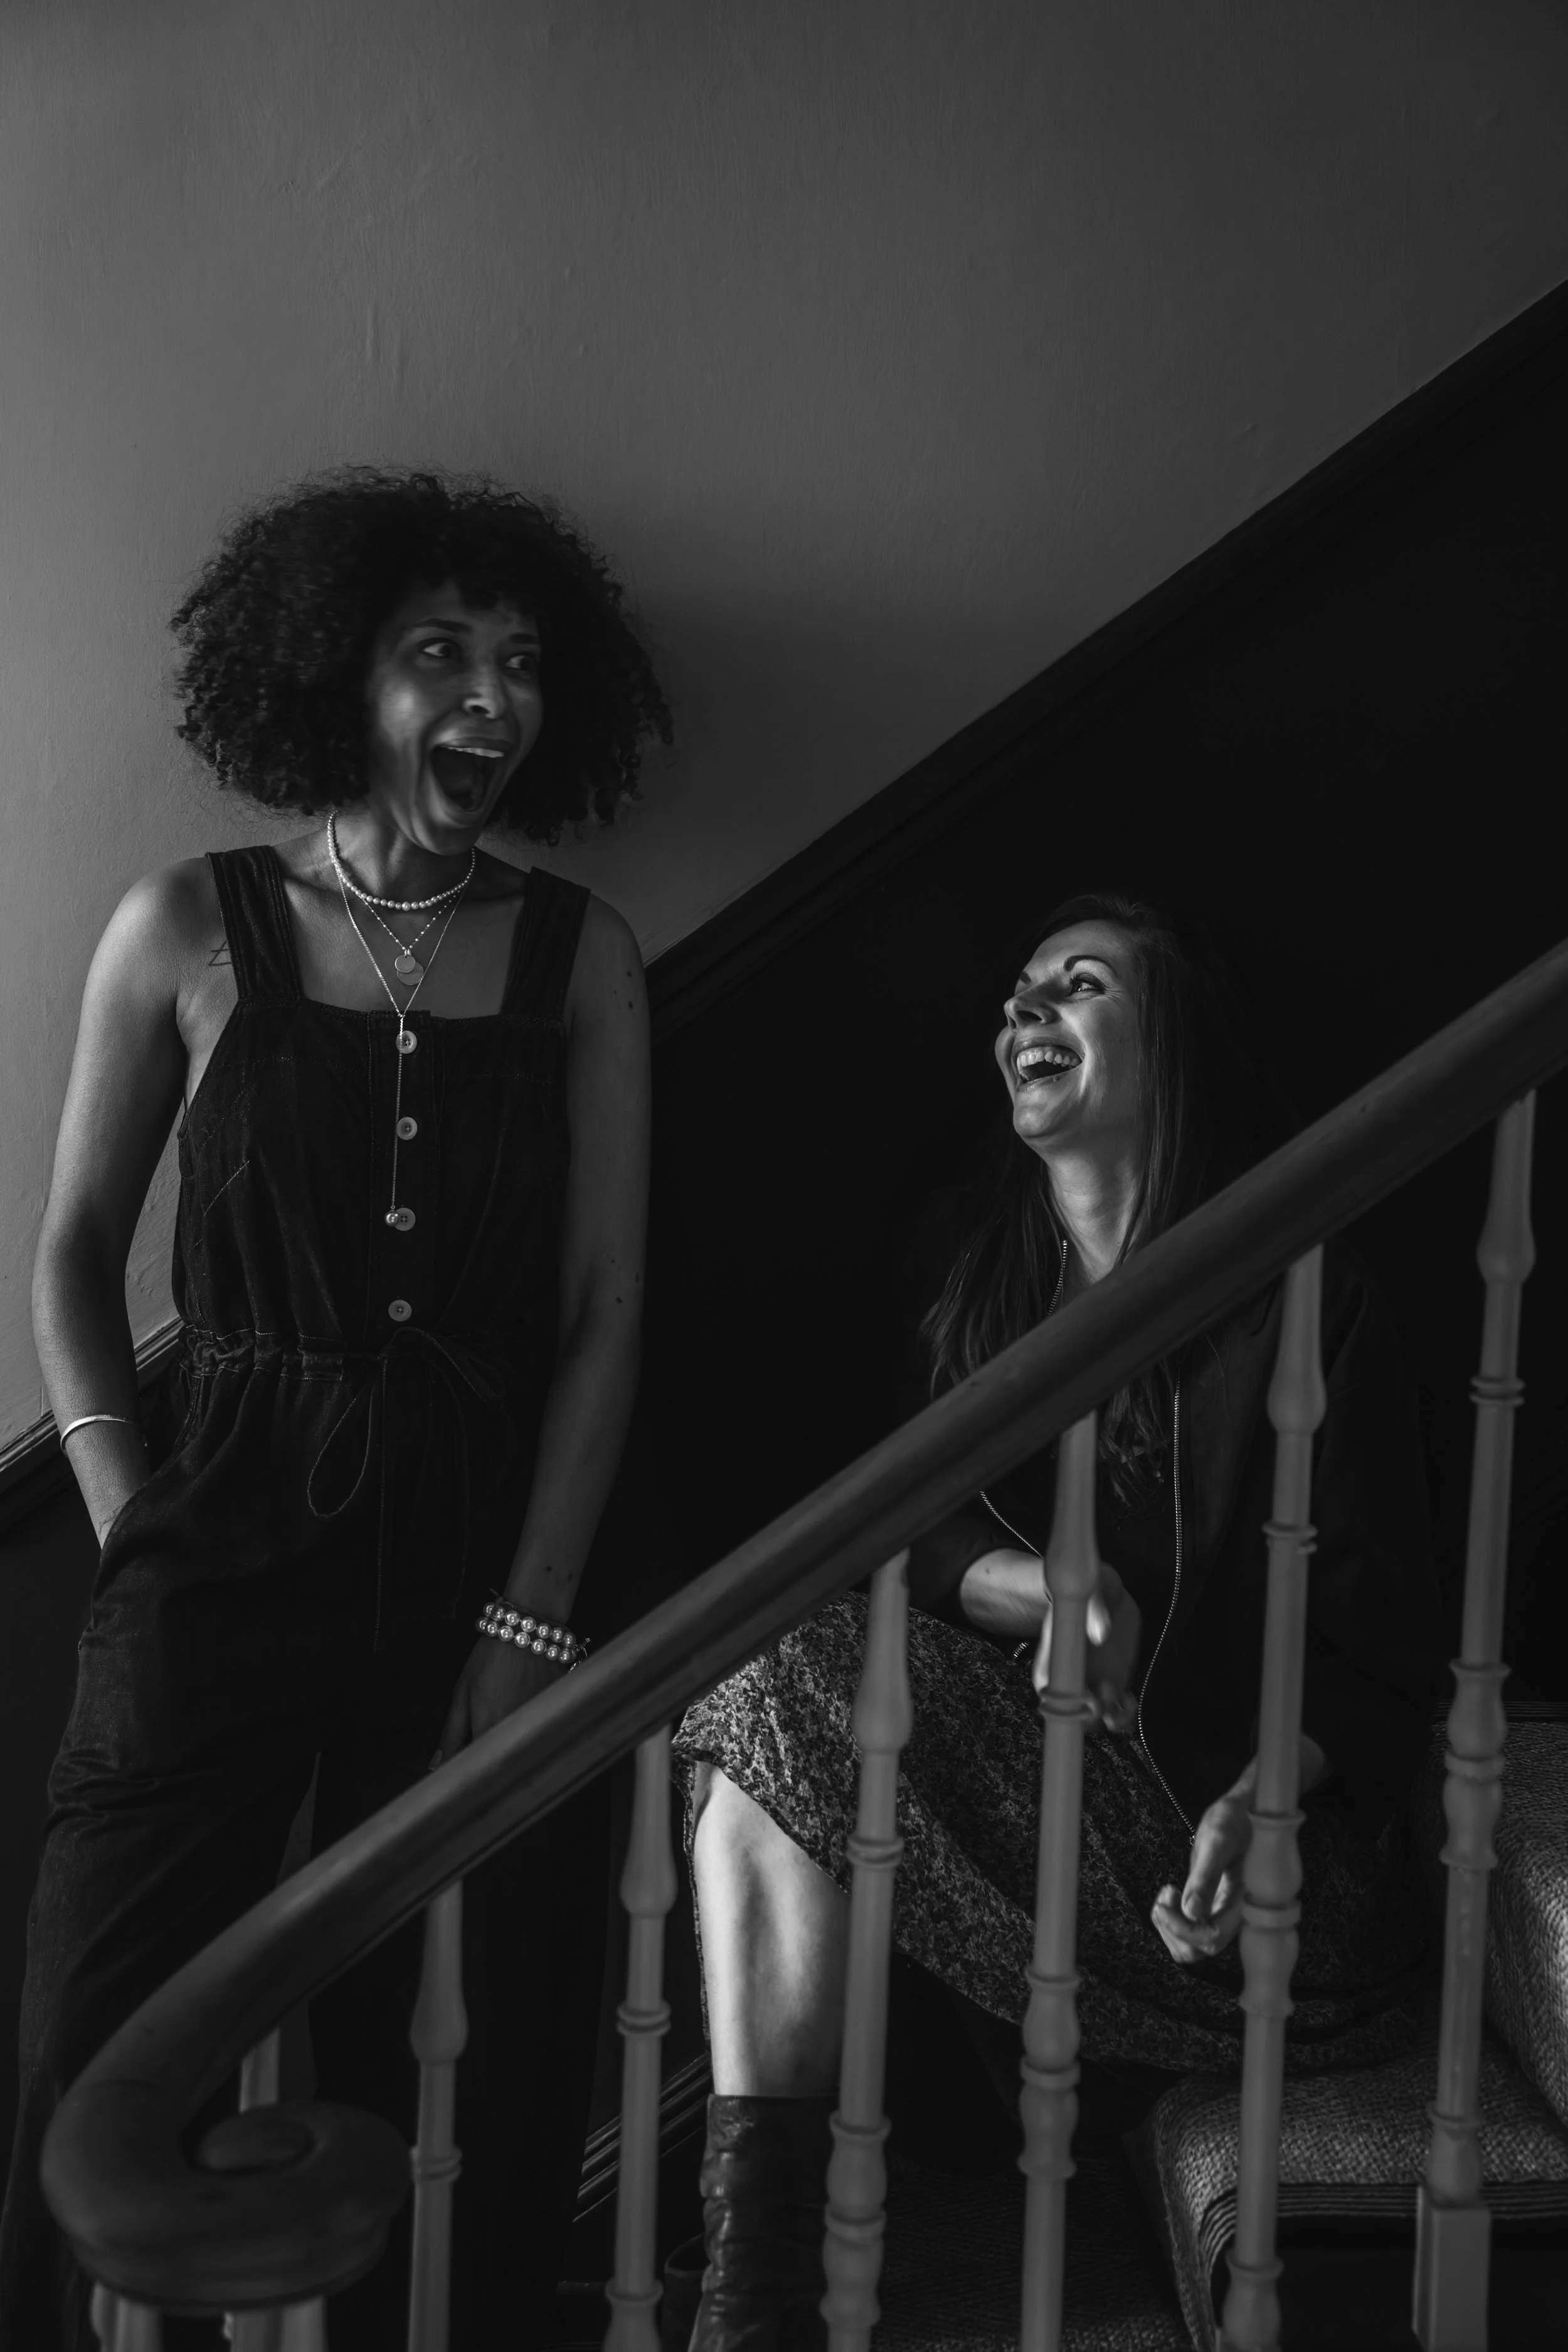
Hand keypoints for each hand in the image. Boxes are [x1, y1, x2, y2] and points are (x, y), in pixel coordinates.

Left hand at [431, 1636, 569, 1769]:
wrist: (528, 1630)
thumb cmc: (490, 1659)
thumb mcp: (463, 1694)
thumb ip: (451, 1733)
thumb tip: (437, 1764)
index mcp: (491, 1731)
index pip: (474, 1767)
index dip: (464, 1766)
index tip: (458, 1760)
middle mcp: (518, 1734)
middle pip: (500, 1759)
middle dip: (487, 1755)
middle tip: (483, 1727)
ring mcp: (540, 1723)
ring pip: (520, 1746)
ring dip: (508, 1740)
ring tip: (505, 1709)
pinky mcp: (556, 1712)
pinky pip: (539, 1730)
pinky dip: (529, 1725)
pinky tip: (524, 1703)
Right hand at [1032, 1559, 1141, 1731]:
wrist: (1101, 1587)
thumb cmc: (1085, 1587)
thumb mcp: (1087, 1589)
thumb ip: (1093, 1609)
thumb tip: (1101, 1634)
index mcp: (1051, 1658)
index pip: (1049, 1691)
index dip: (1065, 1702)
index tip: (1086, 1696)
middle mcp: (1068, 1675)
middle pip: (1073, 1710)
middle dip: (1092, 1712)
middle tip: (1108, 1693)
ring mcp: (1090, 1680)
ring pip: (1096, 1715)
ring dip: (1109, 1716)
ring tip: (1123, 1702)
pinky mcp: (1110, 1680)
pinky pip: (1115, 1706)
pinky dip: (1123, 1711)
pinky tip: (1129, 1700)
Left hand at [1151, 1777, 1252, 1963]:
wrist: (1242, 1811)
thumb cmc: (1234, 1820)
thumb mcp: (1218, 1842)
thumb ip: (1206, 1878)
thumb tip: (1192, 1913)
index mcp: (1240, 1905)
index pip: (1209, 1940)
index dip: (1182, 1928)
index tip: (1166, 1897)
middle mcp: (1231, 1916)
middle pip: (1197, 1951)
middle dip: (1172, 1929)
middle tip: (1164, 1897)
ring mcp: (1219, 1913)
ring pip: (1190, 1946)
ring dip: (1169, 1926)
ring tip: (1166, 1895)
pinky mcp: (1209, 1906)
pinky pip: (1187, 1930)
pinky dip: (1171, 1919)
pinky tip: (1170, 1893)